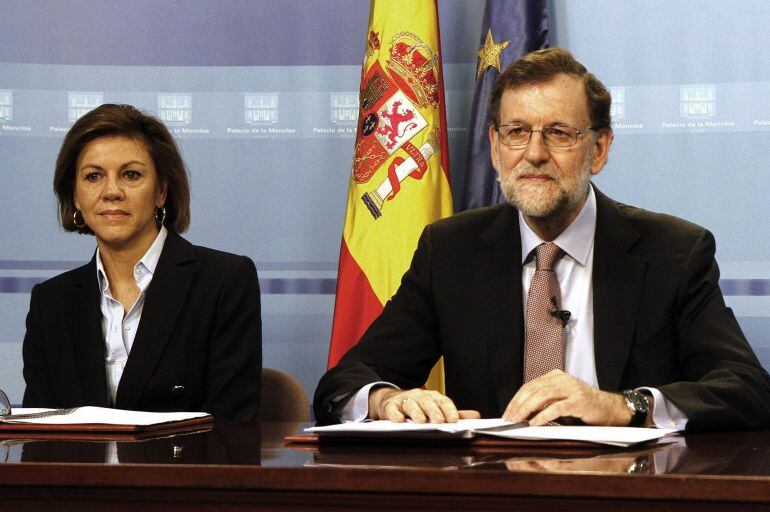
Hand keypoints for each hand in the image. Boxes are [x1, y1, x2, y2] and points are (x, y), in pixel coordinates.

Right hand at [368, 387, 480, 422]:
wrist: (391, 401)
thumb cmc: (418, 408)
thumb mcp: (436, 409)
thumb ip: (454, 413)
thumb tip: (476, 416)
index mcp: (432, 397)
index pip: (443, 401)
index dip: (449, 410)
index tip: (454, 420)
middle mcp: (419, 396)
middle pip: (427, 401)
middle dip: (433, 410)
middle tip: (439, 421)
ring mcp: (404, 400)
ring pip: (410, 404)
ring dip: (416, 412)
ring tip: (420, 421)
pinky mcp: (390, 406)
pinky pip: (392, 409)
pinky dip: (395, 414)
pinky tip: (398, 420)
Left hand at [503, 370, 632, 425]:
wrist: (611, 409)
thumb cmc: (584, 407)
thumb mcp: (560, 403)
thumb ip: (543, 405)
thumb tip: (521, 416)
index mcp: (555, 376)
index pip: (529, 386)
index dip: (516, 399)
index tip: (507, 412)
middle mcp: (562, 379)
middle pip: (533, 390)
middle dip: (518, 405)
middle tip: (509, 419)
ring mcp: (571, 389)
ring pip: (542, 396)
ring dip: (526, 410)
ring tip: (518, 421)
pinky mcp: (579, 401)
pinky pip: (556, 408)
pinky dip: (543, 416)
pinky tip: (535, 423)